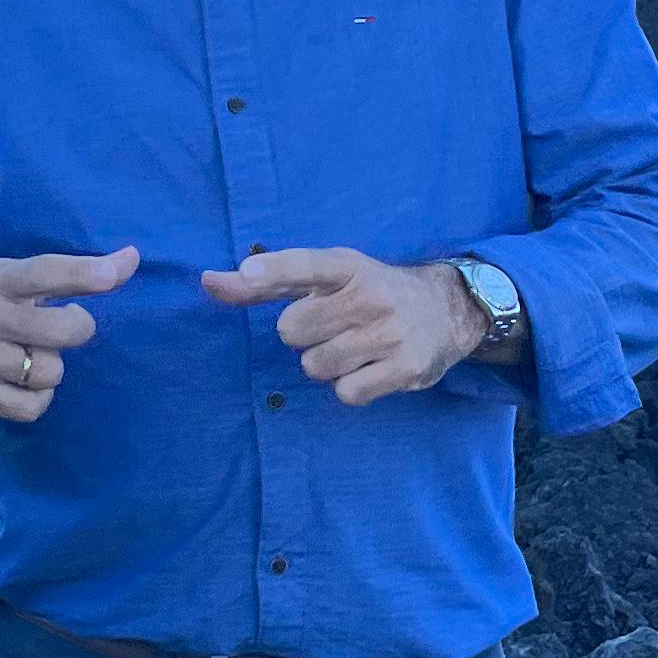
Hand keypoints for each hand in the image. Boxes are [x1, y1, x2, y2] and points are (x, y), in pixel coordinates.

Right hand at [0, 248, 140, 421]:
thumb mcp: (4, 272)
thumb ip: (64, 274)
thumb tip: (132, 260)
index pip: (43, 273)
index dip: (84, 273)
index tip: (119, 271)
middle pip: (58, 332)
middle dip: (75, 328)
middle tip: (64, 323)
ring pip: (48, 373)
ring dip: (51, 365)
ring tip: (31, 353)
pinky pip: (30, 407)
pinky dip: (39, 397)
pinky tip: (26, 381)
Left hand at [198, 248, 485, 405]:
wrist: (449, 309)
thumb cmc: (369, 292)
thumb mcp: (326, 278)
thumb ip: (267, 282)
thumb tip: (208, 282)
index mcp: (348, 266)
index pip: (305, 265)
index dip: (272, 271)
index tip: (247, 274)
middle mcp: (370, 296)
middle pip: (293, 331)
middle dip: (305, 334)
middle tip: (335, 325)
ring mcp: (390, 333)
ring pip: (315, 366)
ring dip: (326, 363)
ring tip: (354, 346)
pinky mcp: (407, 368)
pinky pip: (346, 392)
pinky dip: (351, 386)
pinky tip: (371, 368)